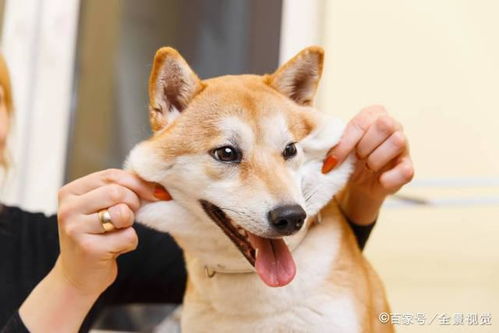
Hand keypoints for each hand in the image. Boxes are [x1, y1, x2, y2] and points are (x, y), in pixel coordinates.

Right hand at [55, 169, 169, 294]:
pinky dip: (130, 243)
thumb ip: (122, 190)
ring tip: (118, 231)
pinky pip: (128, 236)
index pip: (111, 175)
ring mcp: (76, 230)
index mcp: (70, 192)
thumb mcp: (102, 207)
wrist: (77, 277)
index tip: (151, 194)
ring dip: (129, 223)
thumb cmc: (97, 236)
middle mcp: (68, 209)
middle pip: (117, 192)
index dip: (137, 183)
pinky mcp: (89, 249)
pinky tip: (115, 249)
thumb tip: (158, 187)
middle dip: (133, 203)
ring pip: (122, 213)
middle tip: (129, 217)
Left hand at [323, 105, 413, 224]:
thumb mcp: (339, 148)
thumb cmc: (349, 160)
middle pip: (385, 125)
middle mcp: (393, 125)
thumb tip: (321, 144)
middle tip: (356, 159)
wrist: (359, 184)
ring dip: (375, 160)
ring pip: (397, 141)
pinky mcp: (408, 166)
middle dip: (364, 146)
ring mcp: (404, 145)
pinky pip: (405, 169)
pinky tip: (379, 179)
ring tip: (367, 167)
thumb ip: (333, 141)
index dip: (346, 143)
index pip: (362, 122)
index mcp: (373, 114)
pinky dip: (388, 178)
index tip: (332, 161)